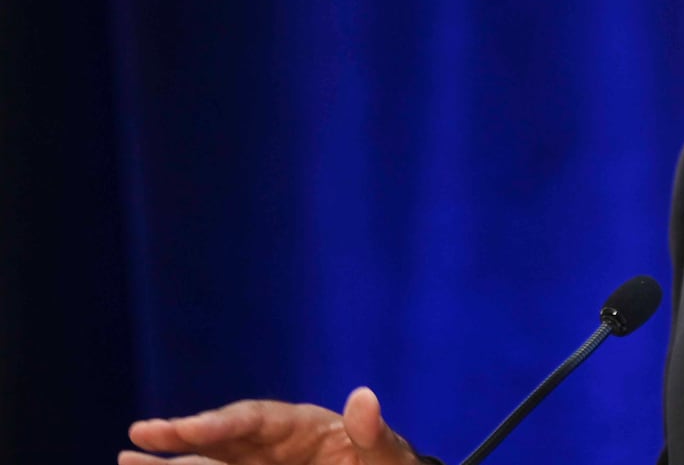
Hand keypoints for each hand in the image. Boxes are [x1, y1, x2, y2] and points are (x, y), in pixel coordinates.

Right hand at [120, 386, 422, 464]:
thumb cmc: (387, 464)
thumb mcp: (387, 454)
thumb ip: (373, 433)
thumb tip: (365, 397)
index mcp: (300, 425)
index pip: (251, 419)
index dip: (217, 424)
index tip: (184, 429)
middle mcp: (270, 444)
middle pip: (219, 439)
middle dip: (181, 437)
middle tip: (139, 435)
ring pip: (207, 464)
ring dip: (169, 464)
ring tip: (125, 460)